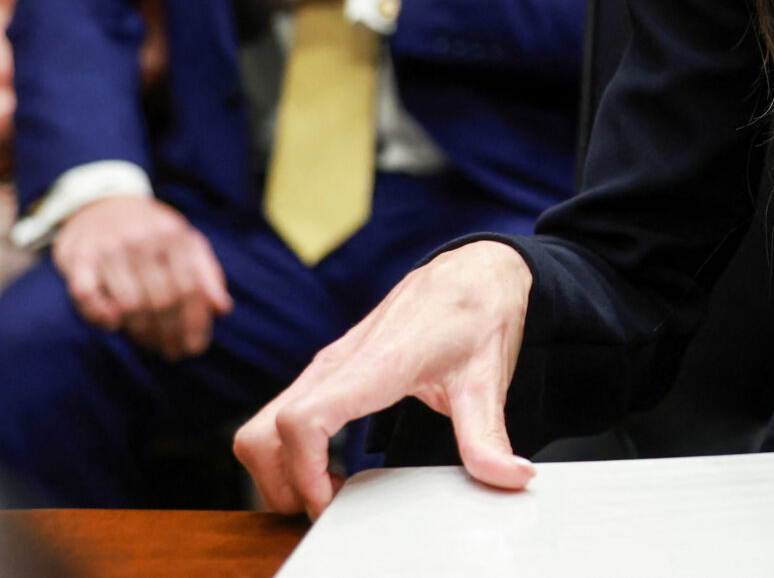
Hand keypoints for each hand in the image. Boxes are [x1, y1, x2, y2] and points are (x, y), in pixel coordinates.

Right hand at [53, 194, 232, 360]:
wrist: (103, 201)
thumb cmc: (151, 230)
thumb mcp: (185, 240)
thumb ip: (206, 272)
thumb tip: (223, 309)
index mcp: (174, 237)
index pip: (190, 288)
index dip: (195, 323)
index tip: (194, 347)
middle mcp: (143, 242)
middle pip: (163, 300)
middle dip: (170, 333)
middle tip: (172, 352)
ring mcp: (110, 250)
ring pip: (130, 303)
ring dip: (141, 332)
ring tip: (149, 344)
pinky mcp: (79, 258)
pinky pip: (87, 295)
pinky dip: (100, 314)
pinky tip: (113, 325)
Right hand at [236, 241, 535, 517]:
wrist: (474, 268)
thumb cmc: (477, 311)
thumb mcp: (488, 379)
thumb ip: (490, 436)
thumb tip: (511, 476)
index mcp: (375, 365)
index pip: (303, 421)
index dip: (304, 472)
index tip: (332, 499)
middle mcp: (339, 363)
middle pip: (262, 433)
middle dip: (280, 483)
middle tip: (328, 506)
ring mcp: (328, 364)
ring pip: (262, 425)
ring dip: (277, 469)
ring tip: (328, 491)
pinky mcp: (329, 368)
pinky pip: (281, 413)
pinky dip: (287, 450)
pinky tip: (330, 465)